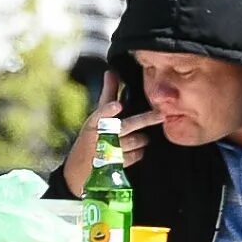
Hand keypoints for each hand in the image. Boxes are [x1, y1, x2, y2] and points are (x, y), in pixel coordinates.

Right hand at [61, 73, 163, 196]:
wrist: (80, 170)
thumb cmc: (91, 137)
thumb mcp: (95, 115)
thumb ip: (107, 94)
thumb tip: (111, 72)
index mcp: (94, 122)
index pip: (100, 113)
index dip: (108, 110)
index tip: (117, 106)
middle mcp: (100, 136)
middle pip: (126, 126)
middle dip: (145, 120)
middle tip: (161, 115)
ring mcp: (109, 152)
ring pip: (136, 141)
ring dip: (143, 138)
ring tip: (144, 137)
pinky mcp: (117, 165)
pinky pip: (137, 155)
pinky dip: (139, 151)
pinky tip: (137, 149)